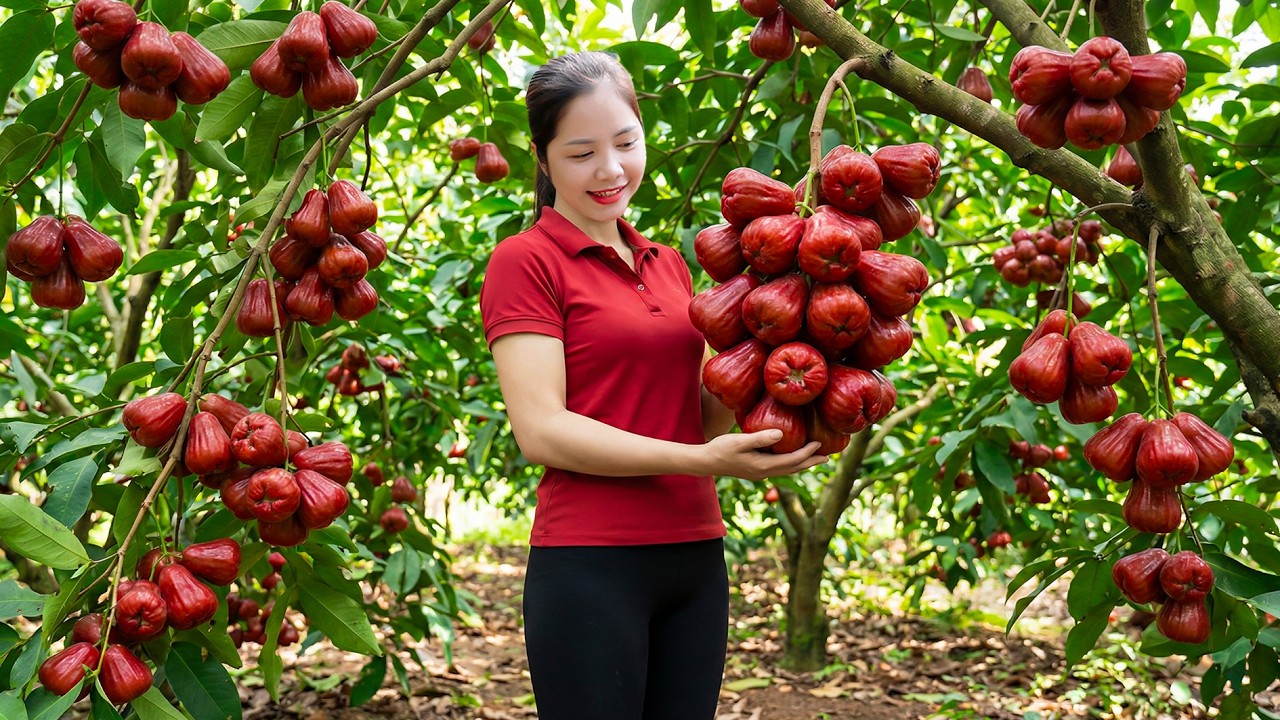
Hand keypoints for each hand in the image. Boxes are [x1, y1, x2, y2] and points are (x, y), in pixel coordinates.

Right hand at [702, 430, 828, 480]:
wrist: (705, 462)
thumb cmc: (720, 449)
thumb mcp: (739, 441)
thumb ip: (760, 437)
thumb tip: (781, 433)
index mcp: (763, 466)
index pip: (792, 460)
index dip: (807, 452)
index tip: (820, 443)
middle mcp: (764, 472)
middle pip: (794, 468)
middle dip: (811, 462)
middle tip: (828, 457)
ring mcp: (760, 473)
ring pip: (787, 470)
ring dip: (802, 464)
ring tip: (815, 458)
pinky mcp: (755, 471)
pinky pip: (779, 468)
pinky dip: (790, 463)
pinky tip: (792, 457)